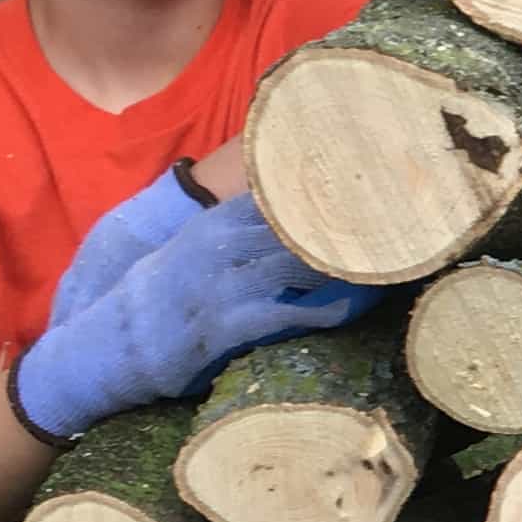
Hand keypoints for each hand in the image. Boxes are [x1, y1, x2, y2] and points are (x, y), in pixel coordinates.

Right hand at [12, 193, 376, 440]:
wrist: (110, 345)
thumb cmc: (165, 299)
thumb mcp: (200, 250)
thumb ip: (244, 232)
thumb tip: (300, 219)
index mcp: (218, 220)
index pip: (285, 189)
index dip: (335, 186)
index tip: (384, 177)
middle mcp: (223, 242)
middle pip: (305, 217)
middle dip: (356, 216)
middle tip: (411, 211)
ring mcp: (228, 282)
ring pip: (307, 259)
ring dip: (355, 259)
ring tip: (402, 253)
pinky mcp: (232, 323)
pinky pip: (296, 310)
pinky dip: (335, 307)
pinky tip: (365, 304)